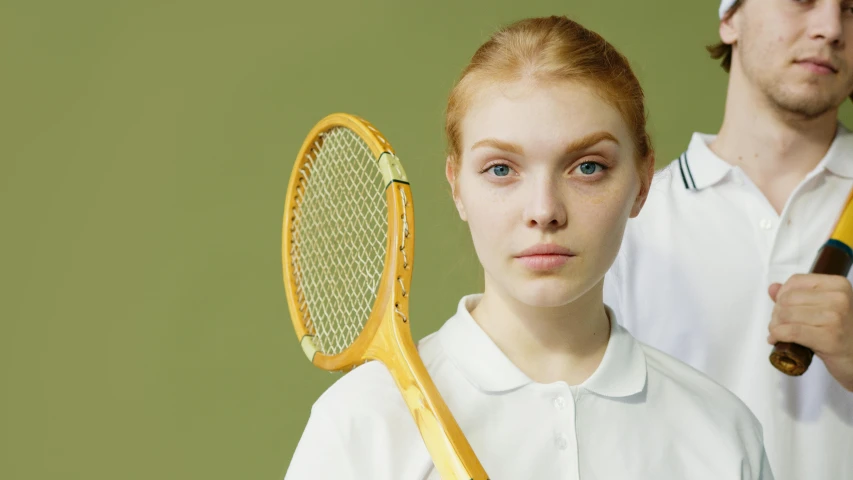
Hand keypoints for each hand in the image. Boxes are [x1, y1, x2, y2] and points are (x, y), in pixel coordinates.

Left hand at [768, 274, 852, 391]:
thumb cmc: (840, 332)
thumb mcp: (823, 308)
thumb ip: (797, 295)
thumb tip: (773, 288)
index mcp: (838, 285)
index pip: (795, 281)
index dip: (781, 295)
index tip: (781, 307)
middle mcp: (839, 298)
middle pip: (788, 298)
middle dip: (776, 313)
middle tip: (779, 324)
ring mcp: (835, 317)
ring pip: (786, 314)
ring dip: (775, 325)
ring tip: (778, 333)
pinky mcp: (829, 338)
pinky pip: (791, 331)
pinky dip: (777, 335)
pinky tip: (776, 339)